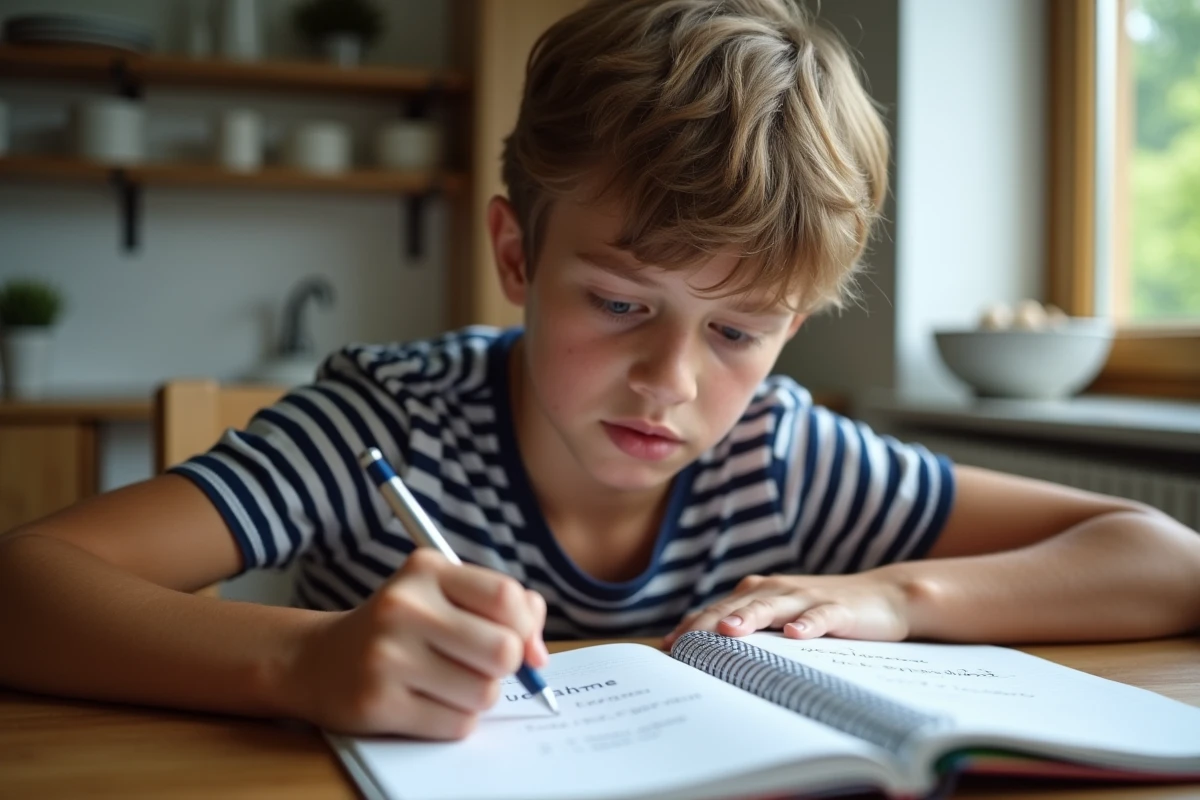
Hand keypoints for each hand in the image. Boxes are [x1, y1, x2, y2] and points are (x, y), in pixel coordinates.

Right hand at [284, 548, 547, 739]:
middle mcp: (404, 607)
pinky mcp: (378, 703)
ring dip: (478, 695)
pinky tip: (428, 703)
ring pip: (484, 693)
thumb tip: (537, 654)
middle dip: (504, 666)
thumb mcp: (445, 595)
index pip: (506, 596)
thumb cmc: (402, 627)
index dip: (527, 626)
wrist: (319, 660)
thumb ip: (504, 608)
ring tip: (447, 682)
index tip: (523, 644)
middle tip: (479, 665)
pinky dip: (455, 720)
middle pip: (502, 650)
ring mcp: (387, 656)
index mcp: (426, 570)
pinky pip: (457, 724)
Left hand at [663, 572, 910, 646]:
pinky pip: (820, 617)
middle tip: (682, 643)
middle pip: (736, 606)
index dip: (691, 626)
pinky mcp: (838, 609)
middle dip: (707, 623)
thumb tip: (708, 655)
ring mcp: (807, 598)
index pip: (717, 610)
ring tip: (728, 630)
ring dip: (749, 616)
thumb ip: (750, 630)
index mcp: (759, 593)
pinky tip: (796, 635)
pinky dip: (807, 624)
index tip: (666, 648)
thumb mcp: (782, 619)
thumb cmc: (822, 611)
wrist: (884, 596)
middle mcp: (777, 590)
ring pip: (772, 606)